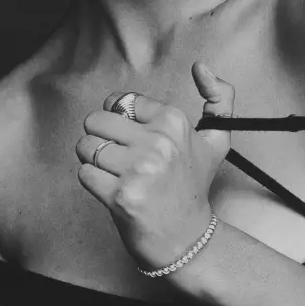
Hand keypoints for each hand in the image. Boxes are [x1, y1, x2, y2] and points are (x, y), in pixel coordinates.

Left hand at [75, 61, 234, 272]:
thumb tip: (202, 67)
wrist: (187, 238)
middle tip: (118, 156)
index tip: (132, 138)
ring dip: (93, 160)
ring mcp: (139, 170)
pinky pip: (84, 173)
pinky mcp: (120, 195)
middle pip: (96, 121)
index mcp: (175, 123)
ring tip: (114, 173)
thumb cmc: (193, 187)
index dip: (119, 120)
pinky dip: (92, 181)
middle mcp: (158, 143)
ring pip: (86, 146)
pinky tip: (112, 189)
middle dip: (100, 138)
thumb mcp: (217, 140)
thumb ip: (219, 100)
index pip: (121, 102)